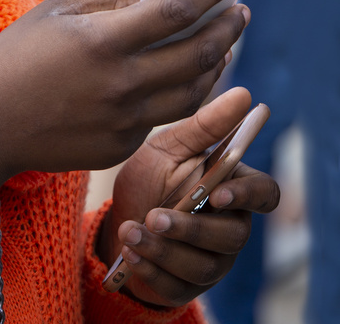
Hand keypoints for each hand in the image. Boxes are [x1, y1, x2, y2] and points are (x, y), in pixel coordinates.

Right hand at [0, 0, 248, 223]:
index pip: (175, 11)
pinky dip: (185, 91)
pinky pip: (166, 115)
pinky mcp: (122, 146)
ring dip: (217, 63)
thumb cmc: (17, 57)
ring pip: (194, 92)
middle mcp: (121, 84)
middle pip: (197, 54)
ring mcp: (125, 120)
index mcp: (102, 41)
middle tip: (240, 10)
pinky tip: (189, 74)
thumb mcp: (57, 10)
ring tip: (224, 43)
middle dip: (227, 27)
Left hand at [98, 87, 279, 307]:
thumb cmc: (151, 175)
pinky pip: (178, 287)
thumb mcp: (168, 146)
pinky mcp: (187, 287)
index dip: (247, 197)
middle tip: (154, 215)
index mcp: (232, 187)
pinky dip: (152, 270)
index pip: (264, 194)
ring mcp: (212, 261)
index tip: (216, 194)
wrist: (117, 216)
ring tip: (130, 231)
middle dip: (191, 228)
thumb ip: (203, 126)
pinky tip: (130, 252)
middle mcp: (230, 226)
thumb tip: (243, 93)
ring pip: (203, 265)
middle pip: (232, 236)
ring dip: (164, 250)